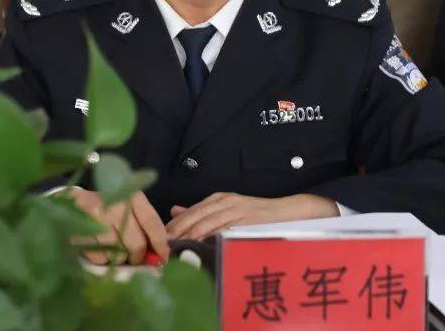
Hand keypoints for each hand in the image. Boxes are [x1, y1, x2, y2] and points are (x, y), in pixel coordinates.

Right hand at [71, 189, 168, 264]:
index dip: (160, 243)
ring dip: (117, 257)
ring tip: (112, 248)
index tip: (163, 257)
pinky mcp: (81, 230)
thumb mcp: (127, 206)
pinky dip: (101, 258)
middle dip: (137, 256)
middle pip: (136, 244)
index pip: (151, 222)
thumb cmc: (106, 207)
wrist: (71, 202)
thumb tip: (159, 252)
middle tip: (134, 257)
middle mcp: (115, 204)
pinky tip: (97, 247)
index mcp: (130, 195)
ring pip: (118, 254)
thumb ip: (143, 224)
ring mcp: (96, 217)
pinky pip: (99, 258)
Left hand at [166, 193, 337, 240]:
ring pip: (206, 219)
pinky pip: (224, 226)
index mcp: (217, 199)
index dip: (174, 225)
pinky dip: (210, 234)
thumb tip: (175, 210)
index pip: (190, 211)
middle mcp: (224, 200)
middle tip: (163, 244)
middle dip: (177, 230)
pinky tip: (199, 242)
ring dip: (190, 233)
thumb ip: (202, 212)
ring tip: (176, 245)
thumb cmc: (255, 215)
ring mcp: (234, 207)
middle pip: (194, 214)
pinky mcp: (245, 216)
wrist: (285, 211)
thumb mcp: (227, 210)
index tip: (160, 238)